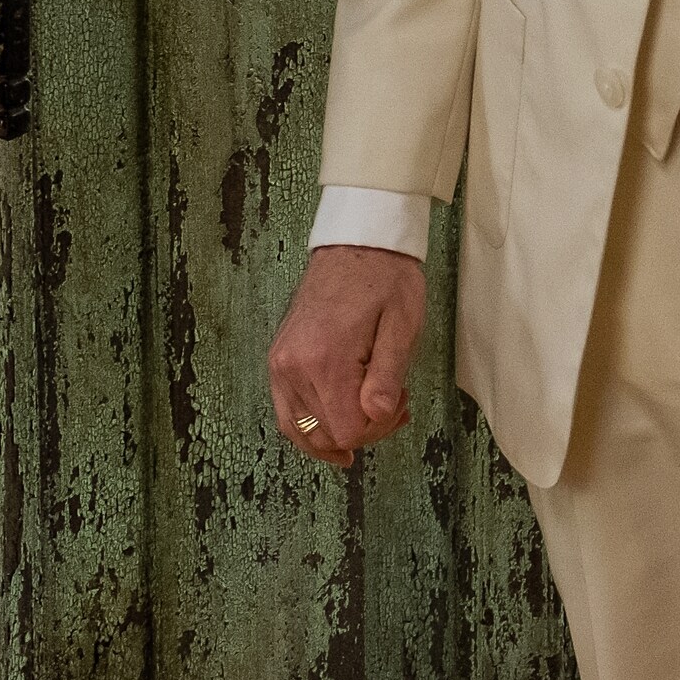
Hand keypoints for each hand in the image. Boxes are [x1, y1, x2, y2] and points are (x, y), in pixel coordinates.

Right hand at [268, 244, 427, 468]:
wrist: (356, 244)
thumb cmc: (385, 279)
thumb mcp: (403, 325)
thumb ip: (388, 376)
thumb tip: (378, 416)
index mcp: (325, 359)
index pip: (347, 431)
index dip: (377, 430)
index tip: (399, 404)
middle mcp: (292, 367)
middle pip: (324, 434)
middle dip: (363, 431)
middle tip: (393, 403)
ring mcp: (279, 364)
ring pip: (301, 430)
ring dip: (337, 433)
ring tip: (369, 414)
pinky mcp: (277, 360)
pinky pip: (287, 413)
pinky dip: (310, 427)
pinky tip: (334, 425)